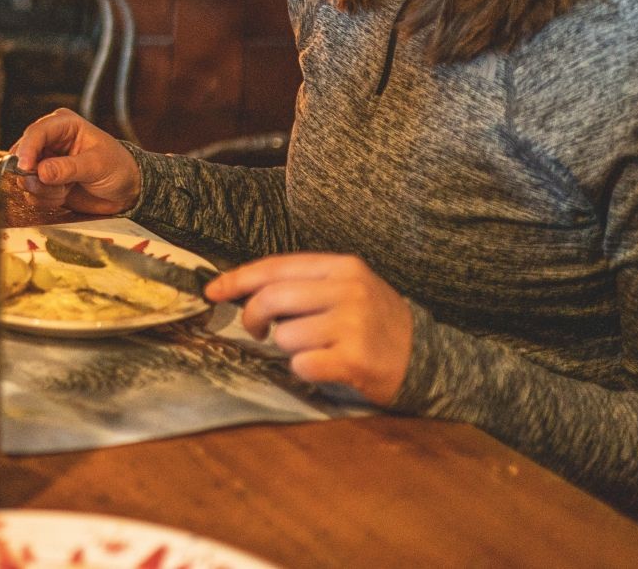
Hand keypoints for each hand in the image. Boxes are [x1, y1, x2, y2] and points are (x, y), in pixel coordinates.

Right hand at [9, 108, 141, 218]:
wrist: (126, 191)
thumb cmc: (118, 168)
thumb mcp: (97, 165)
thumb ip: (68, 168)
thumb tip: (40, 172)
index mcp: (63, 125)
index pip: (36, 133)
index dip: (27, 150)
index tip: (25, 168)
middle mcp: (49, 141)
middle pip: (23, 155)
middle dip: (34, 175)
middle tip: (53, 186)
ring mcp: (45, 162)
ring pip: (25, 176)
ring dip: (43, 190)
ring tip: (65, 190)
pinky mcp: (44, 182)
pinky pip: (31, 192)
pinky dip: (45, 199)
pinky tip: (63, 196)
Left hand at [207, 252, 413, 406]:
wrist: (426, 357)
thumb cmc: (374, 321)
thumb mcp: (346, 287)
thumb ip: (302, 283)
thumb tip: (242, 287)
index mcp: (341, 267)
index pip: (275, 267)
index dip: (237, 279)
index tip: (211, 291)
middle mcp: (348, 291)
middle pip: (272, 298)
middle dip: (252, 316)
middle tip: (257, 329)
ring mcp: (353, 325)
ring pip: (285, 336)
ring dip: (287, 347)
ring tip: (312, 348)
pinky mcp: (356, 360)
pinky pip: (303, 364)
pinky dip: (304, 369)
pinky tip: (324, 366)